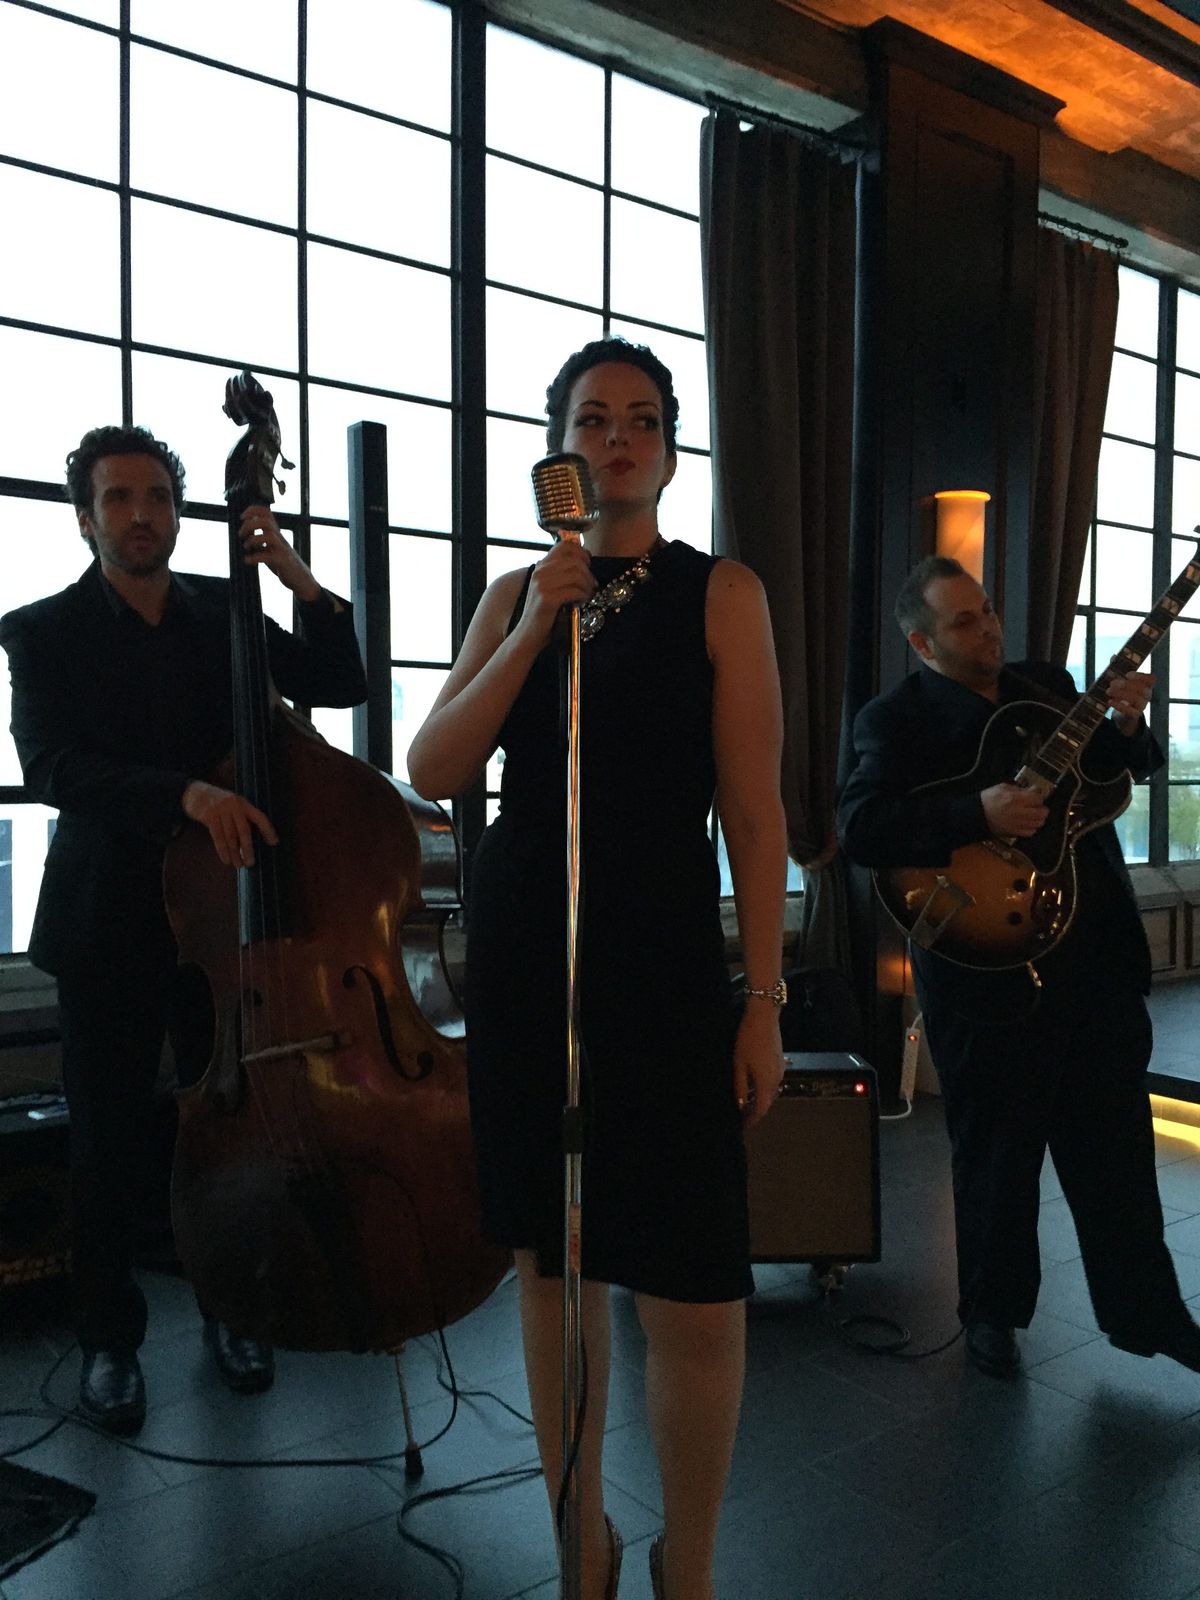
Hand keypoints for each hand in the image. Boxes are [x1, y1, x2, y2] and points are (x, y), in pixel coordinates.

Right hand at [182, 780, 278, 867]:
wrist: (195, 793)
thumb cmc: (218, 804)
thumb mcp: (233, 805)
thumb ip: (242, 818)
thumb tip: (249, 843)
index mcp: (243, 803)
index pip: (260, 817)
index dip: (268, 830)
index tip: (274, 842)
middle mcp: (234, 805)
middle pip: (244, 830)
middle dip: (248, 849)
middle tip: (251, 863)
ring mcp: (221, 810)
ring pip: (230, 836)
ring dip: (234, 853)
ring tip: (238, 865)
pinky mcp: (209, 816)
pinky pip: (217, 837)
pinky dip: (222, 850)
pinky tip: (226, 860)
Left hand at [240, 506, 320, 601]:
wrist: (300, 580)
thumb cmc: (282, 564)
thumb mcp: (269, 549)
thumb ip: (259, 541)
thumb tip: (244, 535)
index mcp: (275, 533)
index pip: (266, 512)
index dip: (253, 510)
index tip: (242, 517)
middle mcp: (279, 538)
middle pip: (266, 521)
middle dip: (249, 525)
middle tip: (241, 535)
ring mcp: (282, 549)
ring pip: (269, 535)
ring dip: (252, 540)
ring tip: (246, 547)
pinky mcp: (282, 561)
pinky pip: (268, 556)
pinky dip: (254, 558)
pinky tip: (247, 561)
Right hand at [513, 538, 596, 646]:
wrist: (528, 636)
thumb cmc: (545, 614)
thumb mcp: (551, 588)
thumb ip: (562, 575)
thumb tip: (585, 564)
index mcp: (541, 566)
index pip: (564, 546)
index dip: (581, 552)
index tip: (588, 566)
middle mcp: (540, 572)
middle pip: (575, 561)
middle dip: (588, 574)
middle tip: (592, 587)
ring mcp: (542, 584)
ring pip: (577, 574)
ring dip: (587, 586)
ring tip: (587, 596)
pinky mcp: (547, 598)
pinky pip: (574, 590)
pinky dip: (583, 596)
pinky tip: (581, 602)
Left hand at [734, 1005, 784, 1129]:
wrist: (764, 1017)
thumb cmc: (748, 1040)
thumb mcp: (739, 1064)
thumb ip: (741, 1086)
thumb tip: (741, 1105)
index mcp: (766, 1082)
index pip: (761, 1109)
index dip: (753, 1119)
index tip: (744, 1126)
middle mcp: (777, 1079)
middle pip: (768, 1102)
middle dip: (756, 1110)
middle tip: (742, 1116)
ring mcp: (781, 1070)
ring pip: (771, 1092)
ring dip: (760, 1099)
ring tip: (746, 1102)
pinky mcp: (780, 1061)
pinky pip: (773, 1082)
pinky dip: (764, 1088)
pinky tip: (754, 1085)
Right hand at [981, 782, 1047, 837]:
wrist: (977, 814)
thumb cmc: (988, 800)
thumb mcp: (1003, 787)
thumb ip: (1019, 789)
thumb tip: (1033, 790)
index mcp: (1015, 799)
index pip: (1037, 798)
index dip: (1039, 796)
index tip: (1036, 795)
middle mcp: (1018, 812)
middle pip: (1042, 812)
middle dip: (1042, 808)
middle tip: (1038, 806)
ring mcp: (1017, 824)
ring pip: (1038, 823)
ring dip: (1039, 818)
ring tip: (1034, 815)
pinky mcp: (1014, 832)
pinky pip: (1030, 832)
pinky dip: (1032, 828)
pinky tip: (1028, 823)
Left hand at [1107, 669, 1153, 732]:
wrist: (1122, 714)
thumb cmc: (1123, 694)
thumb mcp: (1120, 681)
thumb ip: (1118, 670)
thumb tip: (1113, 656)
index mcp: (1146, 685)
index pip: (1151, 679)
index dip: (1141, 676)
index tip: (1127, 674)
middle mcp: (1147, 695)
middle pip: (1143, 689)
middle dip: (1126, 685)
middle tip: (1111, 683)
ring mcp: (1142, 706)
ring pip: (1138, 699)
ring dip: (1122, 694)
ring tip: (1108, 691)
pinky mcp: (1135, 715)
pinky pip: (1131, 711)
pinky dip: (1120, 706)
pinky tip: (1110, 701)